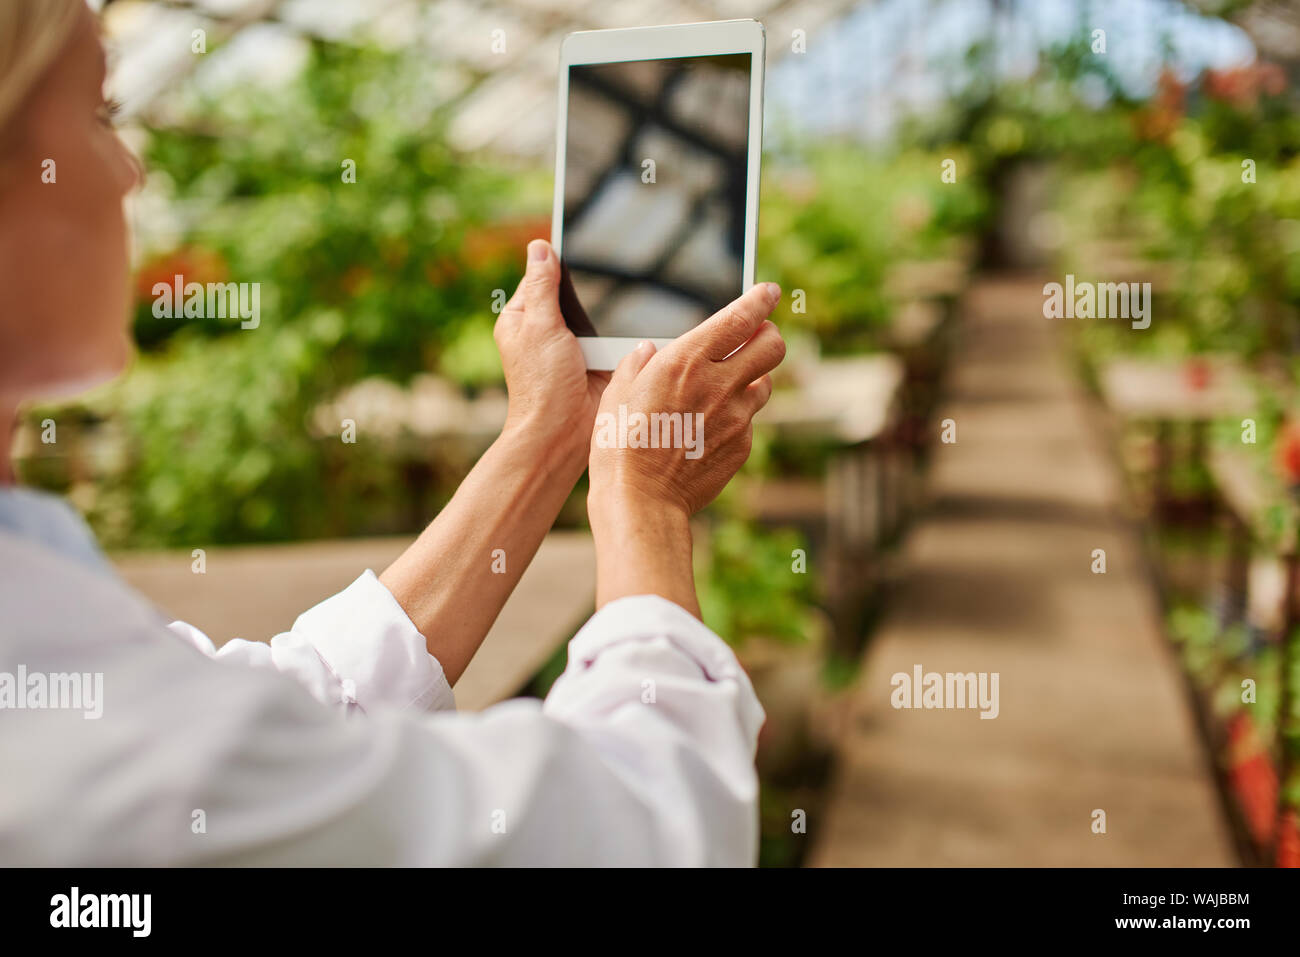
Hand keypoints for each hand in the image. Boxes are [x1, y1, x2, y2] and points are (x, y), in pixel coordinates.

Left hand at [494, 239, 607, 465]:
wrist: (565, 431)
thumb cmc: (542, 383)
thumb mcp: (539, 325)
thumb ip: (542, 285)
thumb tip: (539, 247)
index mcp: (520, 319)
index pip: (539, 276)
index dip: (556, 259)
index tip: (575, 231)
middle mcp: (545, 331)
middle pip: (571, 293)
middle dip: (588, 287)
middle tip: (607, 266)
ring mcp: (572, 346)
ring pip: (595, 313)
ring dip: (606, 312)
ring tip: (620, 298)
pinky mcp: (597, 360)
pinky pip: (612, 336)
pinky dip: (619, 332)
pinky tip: (631, 322)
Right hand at [588, 282, 784, 519]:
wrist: (640, 499)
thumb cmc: (620, 445)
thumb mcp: (617, 394)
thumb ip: (637, 364)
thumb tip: (648, 351)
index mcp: (686, 361)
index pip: (740, 318)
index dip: (760, 300)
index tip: (768, 292)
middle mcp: (719, 384)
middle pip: (773, 346)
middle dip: (768, 336)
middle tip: (756, 338)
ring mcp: (736, 417)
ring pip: (765, 384)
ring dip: (752, 379)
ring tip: (727, 387)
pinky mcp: (742, 446)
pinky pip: (748, 422)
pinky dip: (735, 418)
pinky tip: (709, 429)